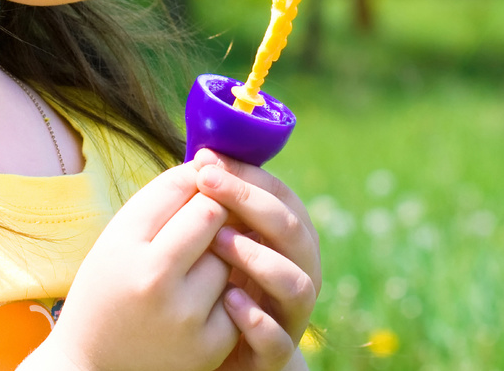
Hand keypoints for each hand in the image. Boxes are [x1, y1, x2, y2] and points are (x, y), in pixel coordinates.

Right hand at [25, 162, 238, 370]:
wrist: (93, 366)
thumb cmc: (108, 288)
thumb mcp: (118, 237)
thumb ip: (162, 198)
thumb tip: (212, 160)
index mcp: (125, 244)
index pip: (180, 187)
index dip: (196, 179)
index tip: (198, 183)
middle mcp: (154, 279)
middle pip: (212, 214)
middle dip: (214, 209)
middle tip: (206, 218)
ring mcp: (185, 316)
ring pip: (229, 253)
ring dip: (222, 252)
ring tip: (195, 267)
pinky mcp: (209, 344)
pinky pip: (237, 294)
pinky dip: (225, 293)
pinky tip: (201, 300)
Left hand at [190, 150, 320, 370]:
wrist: (220, 355)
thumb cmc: (217, 285)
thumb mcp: (221, 242)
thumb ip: (221, 208)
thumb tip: (203, 153)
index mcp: (289, 240)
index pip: (282, 196)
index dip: (249, 174)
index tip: (208, 160)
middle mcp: (300, 272)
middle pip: (293, 230)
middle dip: (251, 203)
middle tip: (210, 184)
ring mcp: (291, 315)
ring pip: (295, 282)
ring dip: (258, 257)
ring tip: (218, 241)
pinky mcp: (274, 355)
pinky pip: (277, 339)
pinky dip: (256, 319)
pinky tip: (228, 300)